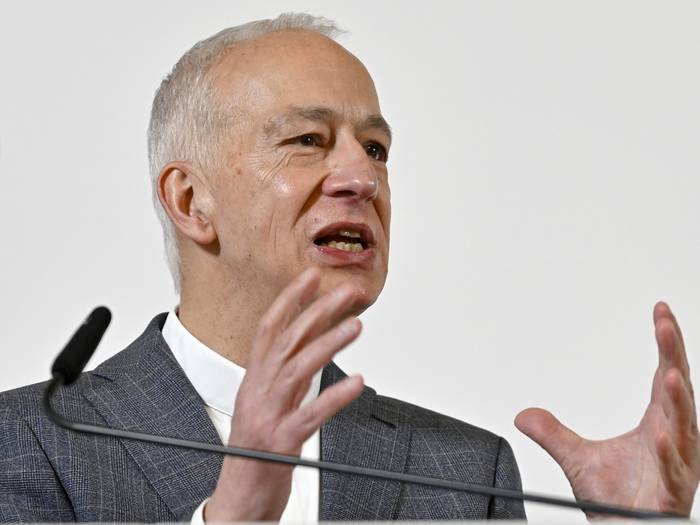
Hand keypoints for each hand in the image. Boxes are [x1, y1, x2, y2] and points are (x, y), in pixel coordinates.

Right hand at [205, 268, 364, 521]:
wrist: (238, 498)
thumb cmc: (255, 450)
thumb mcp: (265, 405)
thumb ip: (286, 377)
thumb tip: (313, 347)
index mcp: (254, 380)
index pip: (269, 328)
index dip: (290, 300)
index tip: (312, 277)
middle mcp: (257, 391)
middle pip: (288, 341)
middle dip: (318, 312)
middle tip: (346, 293)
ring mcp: (267, 416)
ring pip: (298, 369)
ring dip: (329, 344)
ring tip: (356, 326)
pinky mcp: (281, 442)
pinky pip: (311, 414)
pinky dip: (335, 397)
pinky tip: (357, 382)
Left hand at [515, 302, 699, 518]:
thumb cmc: (616, 500)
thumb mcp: (576, 459)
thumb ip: (553, 433)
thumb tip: (524, 414)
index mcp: (659, 423)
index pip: (665, 373)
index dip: (666, 343)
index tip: (661, 312)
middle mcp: (673, 439)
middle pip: (678, 390)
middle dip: (674, 356)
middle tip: (665, 324)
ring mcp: (676, 465)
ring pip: (683, 427)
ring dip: (678, 400)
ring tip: (670, 374)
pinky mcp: (671, 494)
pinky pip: (673, 470)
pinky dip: (668, 449)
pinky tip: (660, 432)